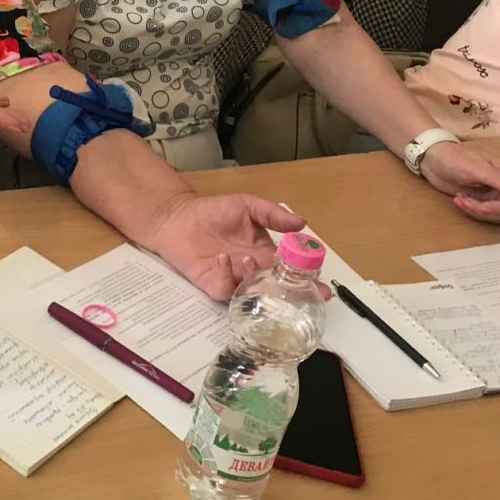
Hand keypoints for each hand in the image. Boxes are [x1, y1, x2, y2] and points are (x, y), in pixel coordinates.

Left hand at [143, 193, 306, 300]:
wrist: (179, 217)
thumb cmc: (214, 211)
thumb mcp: (248, 206)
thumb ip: (273, 214)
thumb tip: (302, 223)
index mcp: (265, 254)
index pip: (290, 271)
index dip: (306, 279)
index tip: (320, 286)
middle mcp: (252, 271)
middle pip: (275, 288)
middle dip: (288, 292)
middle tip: (293, 289)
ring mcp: (233, 279)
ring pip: (251, 292)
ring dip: (253, 279)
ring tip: (247, 258)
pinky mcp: (212, 284)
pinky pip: (225, 289)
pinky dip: (226, 276)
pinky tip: (222, 258)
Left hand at [419, 142, 499, 219]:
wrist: (433, 160)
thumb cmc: (455, 159)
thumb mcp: (478, 170)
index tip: (481, 206)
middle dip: (486, 210)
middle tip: (466, 202)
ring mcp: (497, 191)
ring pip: (497, 213)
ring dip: (477, 210)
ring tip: (460, 200)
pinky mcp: (486, 198)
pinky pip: (486, 213)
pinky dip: (472, 210)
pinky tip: (459, 200)